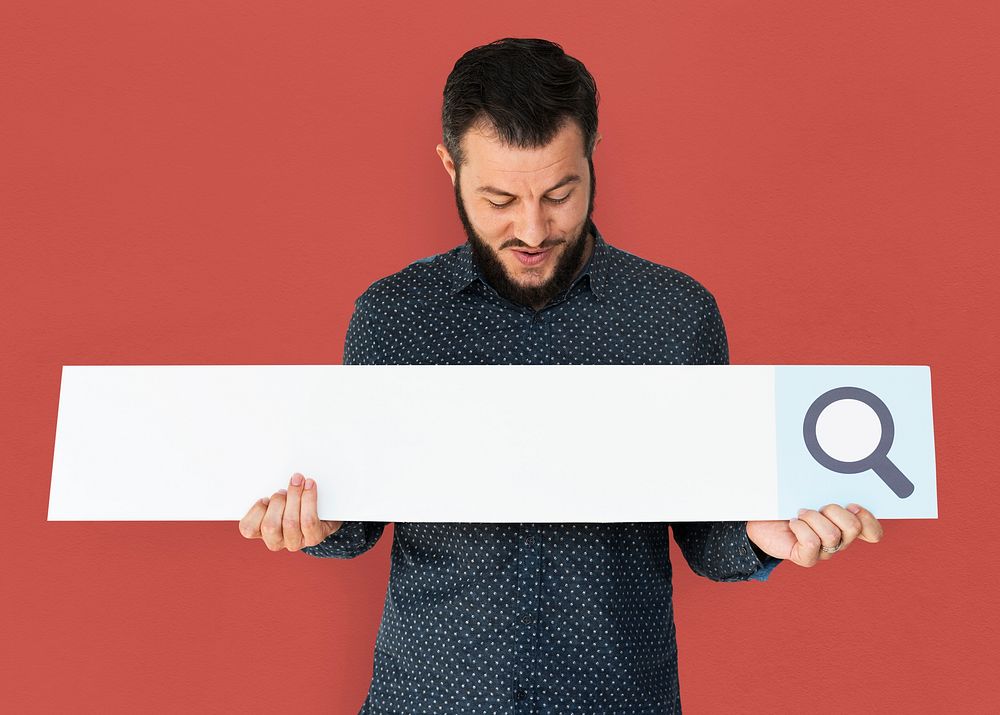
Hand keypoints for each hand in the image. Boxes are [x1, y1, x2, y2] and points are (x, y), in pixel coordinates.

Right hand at [238, 472, 342, 550]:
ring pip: (290, 522)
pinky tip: (309, 486)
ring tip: (299, 482)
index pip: (248, 529)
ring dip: (294, 497)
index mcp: (261, 532)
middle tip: (283, 490)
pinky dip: (309, 499)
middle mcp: (276, 541)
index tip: (265, 498)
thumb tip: (266, 480)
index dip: (255, 511)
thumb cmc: (294, 505)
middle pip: (270, 526)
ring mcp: (295, 542)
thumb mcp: (277, 499)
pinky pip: (309, 520)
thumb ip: (270, 494)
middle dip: (277, 502)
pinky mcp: (313, 537)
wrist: (323, 514)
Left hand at [746, 503, 882, 567]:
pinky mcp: (806, 558)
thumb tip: (843, 484)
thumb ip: (830, 490)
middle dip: (834, 511)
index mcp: (845, 525)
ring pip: (832, 535)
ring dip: (812, 518)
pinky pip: (813, 544)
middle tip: (818, 507)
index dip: (868, 519)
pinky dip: (801, 528)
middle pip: (854, 528)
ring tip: (800, 514)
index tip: (852, 505)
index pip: (873, 532)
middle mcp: (839, 541)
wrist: (760, 516)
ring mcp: (823, 552)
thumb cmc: (787, 502)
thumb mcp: (810, 492)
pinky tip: (793, 523)